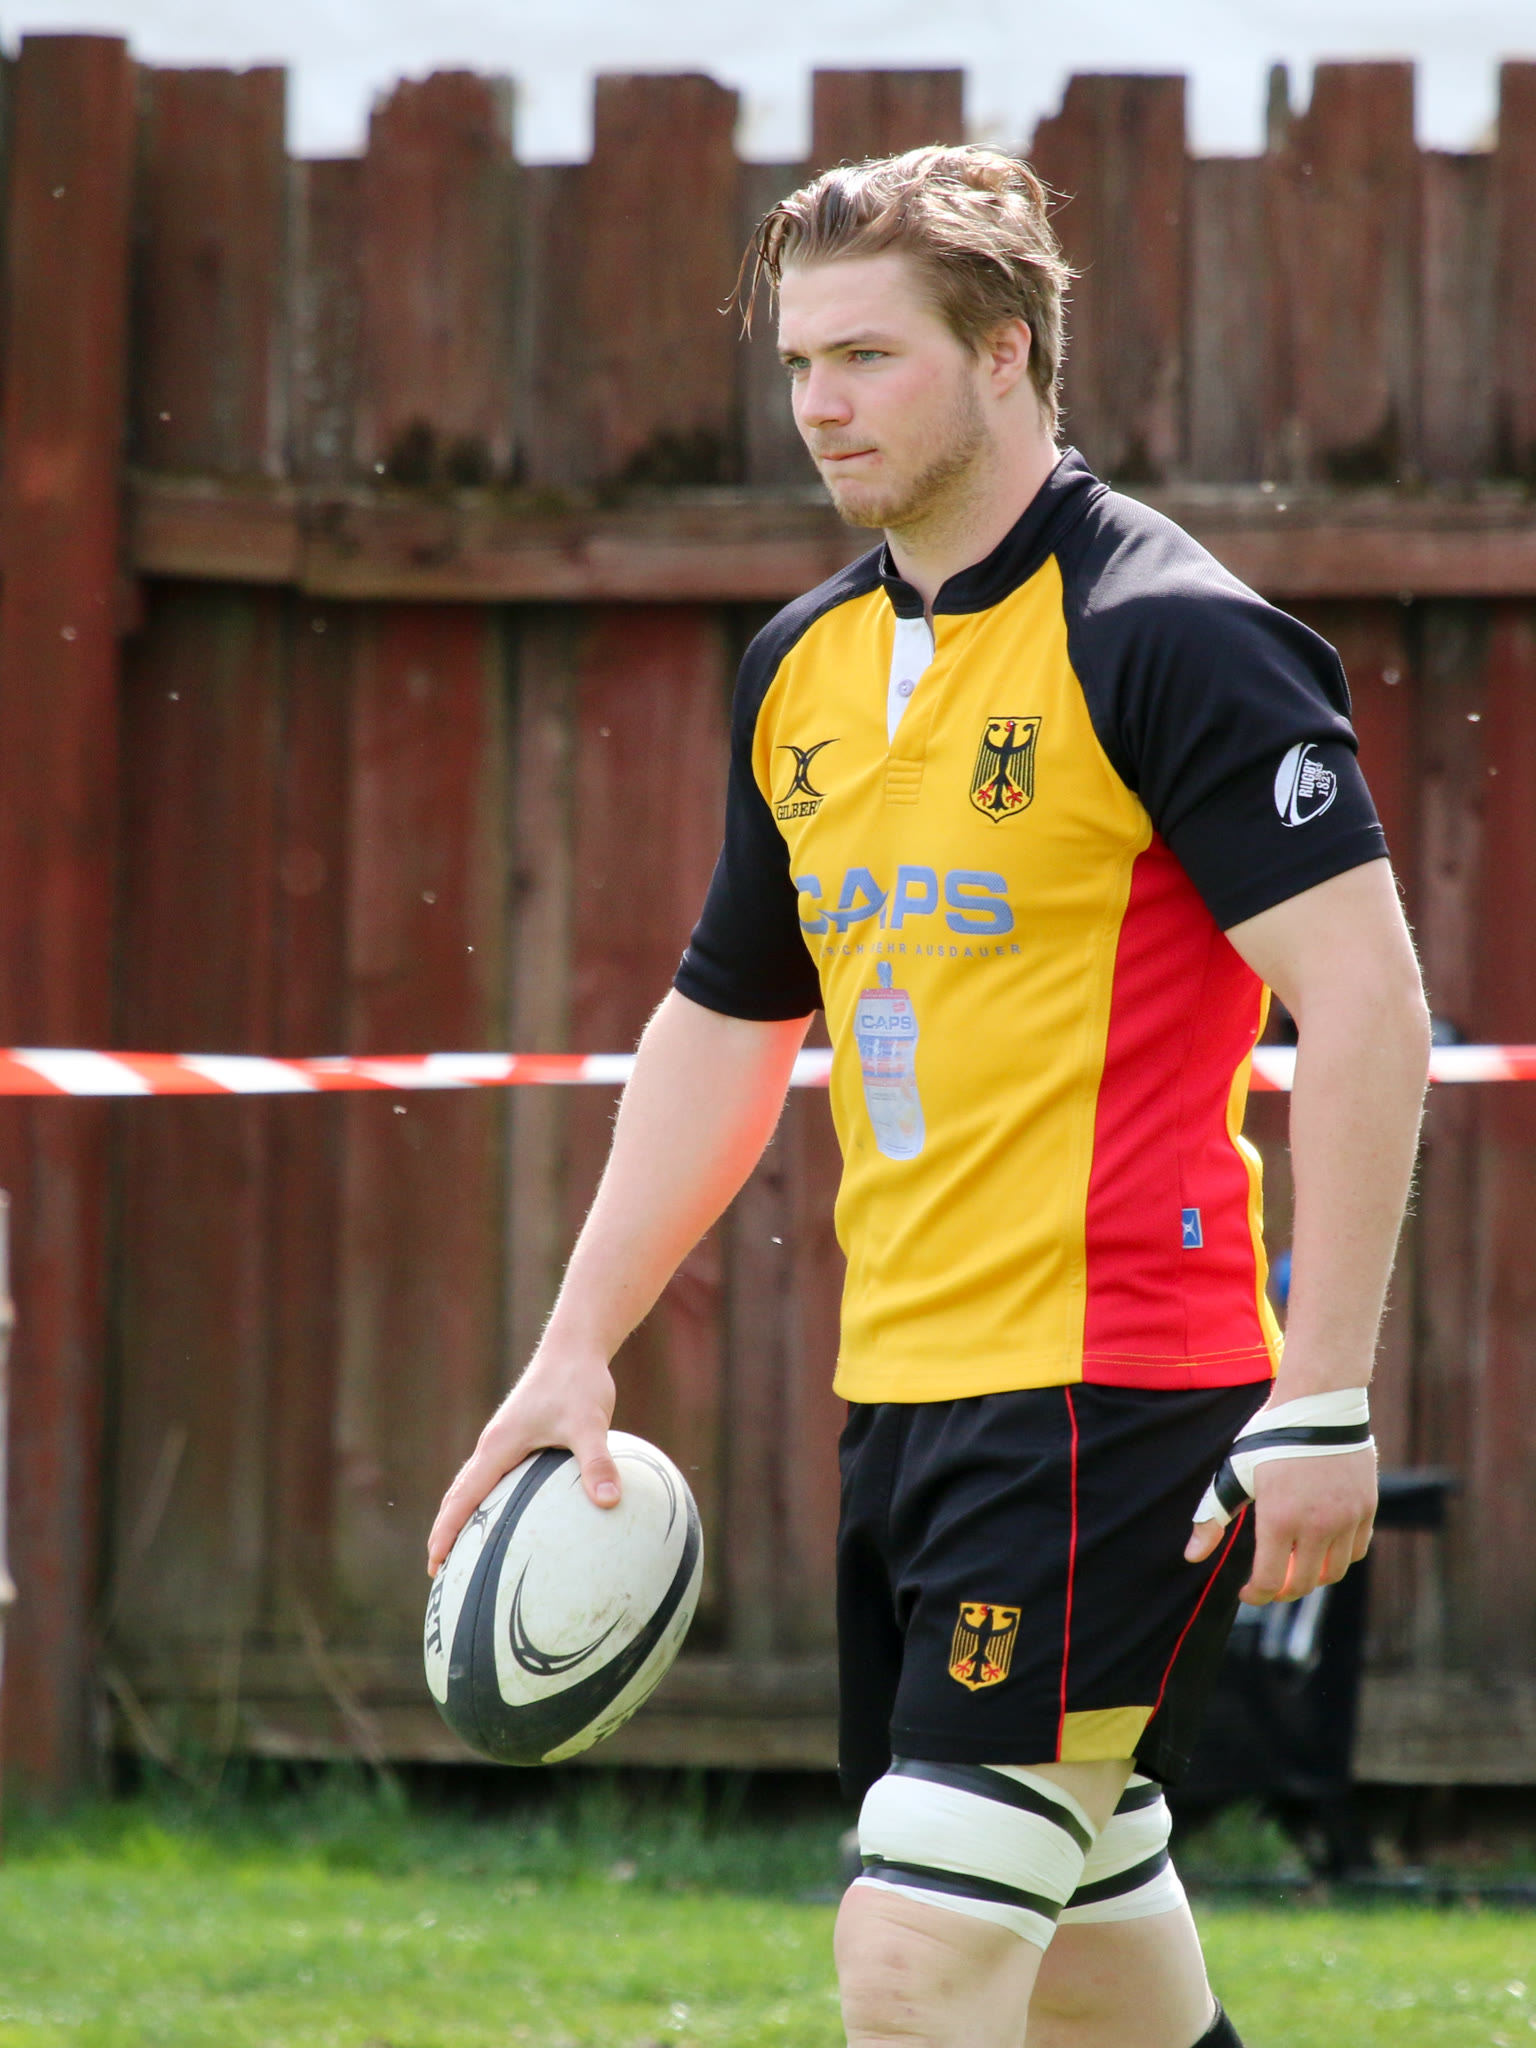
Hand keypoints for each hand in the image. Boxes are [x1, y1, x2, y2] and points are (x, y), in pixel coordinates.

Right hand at [426, 1347, 619, 1576]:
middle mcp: (493, 1444)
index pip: (463, 1497)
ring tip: (460, 1551)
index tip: (433, 1563)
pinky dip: (486, 1499)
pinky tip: (506, 1516)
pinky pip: (494, 1476)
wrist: (576, 1348)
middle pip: (458, 1494)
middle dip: (445, 1531)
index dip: (446, 1531)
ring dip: (461, 1515)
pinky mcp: (519, 1436)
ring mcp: (504, 1440)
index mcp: (499, 1446)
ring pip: (472, 1484)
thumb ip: (597, 1462)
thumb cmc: (578, 1382)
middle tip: (437, 1570)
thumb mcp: (590, 1424)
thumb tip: (611, 1502)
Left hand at [1184, 1444, 1376, 1604]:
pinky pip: (1356, 1550)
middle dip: (1282, 1590)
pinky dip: (1340, 1558)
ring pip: (1334, 1572)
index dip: (1256, 1595)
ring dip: (1313, 1577)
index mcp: (1279, 1519)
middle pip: (1303, 1584)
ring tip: (1295, 1565)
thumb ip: (1212, 1516)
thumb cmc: (1269, 1435)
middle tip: (1271, 1582)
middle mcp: (1317, 1525)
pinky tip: (1322, 1546)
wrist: (1319, 1403)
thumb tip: (1191, 1556)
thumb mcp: (1234, 1472)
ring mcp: (1347, 1518)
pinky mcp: (1367, 1508)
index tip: (1247, 1592)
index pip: (1270, 1581)